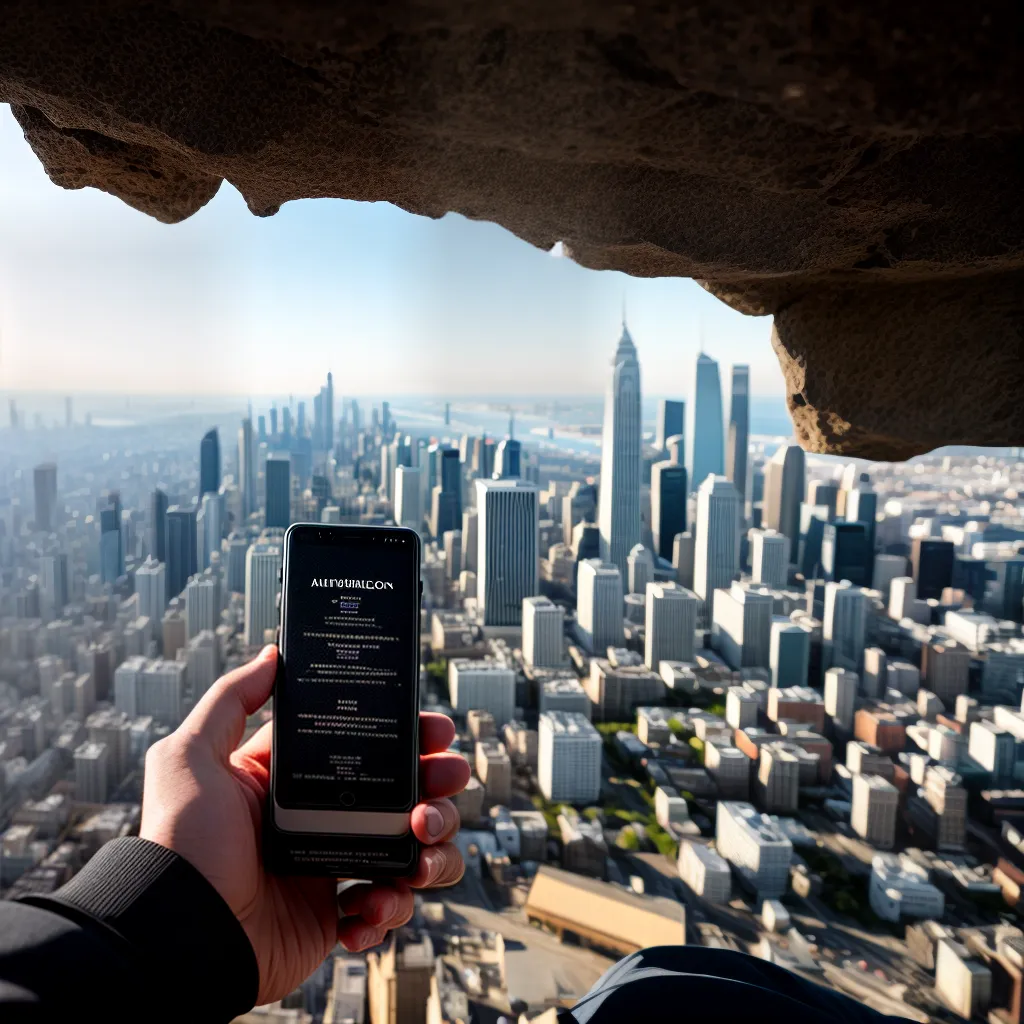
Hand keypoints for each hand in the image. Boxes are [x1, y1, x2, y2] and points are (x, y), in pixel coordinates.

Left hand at [140, 644, 468, 1004]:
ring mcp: (333, 866)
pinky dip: (392, 907)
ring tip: (417, 859)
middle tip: (442, 787)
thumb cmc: (183, 845)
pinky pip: (390, 906)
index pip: (367, 746)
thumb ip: (229, 700)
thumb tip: (271, 656)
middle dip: (438, 791)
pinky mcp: (336, 916)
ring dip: (432, 852)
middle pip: (405, 795)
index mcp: (297, 779)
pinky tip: (369, 906)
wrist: (183, 937)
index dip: (409, 736)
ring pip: (413, 851)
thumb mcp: (190, 758)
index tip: (435, 731)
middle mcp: (321, 818)